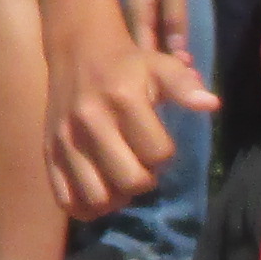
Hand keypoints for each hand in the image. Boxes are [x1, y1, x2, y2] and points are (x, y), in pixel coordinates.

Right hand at [47, 12, 214, 219]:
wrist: (77, 51)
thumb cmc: (127, 64)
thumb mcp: (161, 65)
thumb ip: (185, 86)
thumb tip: (211, 104)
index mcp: (123, 99)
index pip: (157, 153)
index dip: (164, 155)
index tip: (158, 145)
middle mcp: (91, 122)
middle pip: (130, 181)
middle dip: (145, 180)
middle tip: (143, 167)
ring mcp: (66, 141)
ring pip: (98, 197)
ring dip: (117, 198)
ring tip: (121, 180)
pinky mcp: (49, 153)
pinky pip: (67, 201)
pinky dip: (87, 207)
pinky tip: (100, 191)